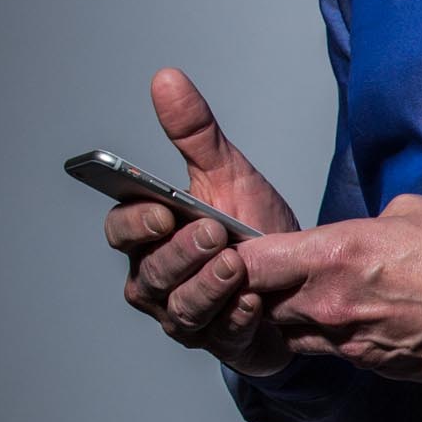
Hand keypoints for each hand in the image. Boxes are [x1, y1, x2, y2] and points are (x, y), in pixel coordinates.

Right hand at [110, 67, 301, 379]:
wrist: (300, 277)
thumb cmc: (252, 225)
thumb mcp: (228, 173)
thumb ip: (195, 133)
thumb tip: (167, 78)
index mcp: (151, 236)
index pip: (121, 231)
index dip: (135, 224)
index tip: (162, 212)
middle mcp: (158, 280)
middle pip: (149, 273)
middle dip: (180, 254)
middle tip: (214, 233)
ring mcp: (186, 316)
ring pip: (180, 309)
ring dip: (206, 287)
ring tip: (236, 266)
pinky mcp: (221, 343)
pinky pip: (221, 336)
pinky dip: (235, 319)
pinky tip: (253, 302)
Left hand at [236, 193, 421, 380]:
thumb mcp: (409, 212)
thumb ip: (368, 225)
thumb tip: (364, 233)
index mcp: (333, 255)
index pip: (249, 262)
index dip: (236, 257)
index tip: (239, 250)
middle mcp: (331, 305)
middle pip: (262, 304)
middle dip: (260, 290)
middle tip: (270, 277)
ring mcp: (350, 342)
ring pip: (294, 333)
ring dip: (297, 317)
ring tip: (323, 298)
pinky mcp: (375, 366)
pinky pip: (337, 351)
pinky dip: (340, 337)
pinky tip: (366, 319)